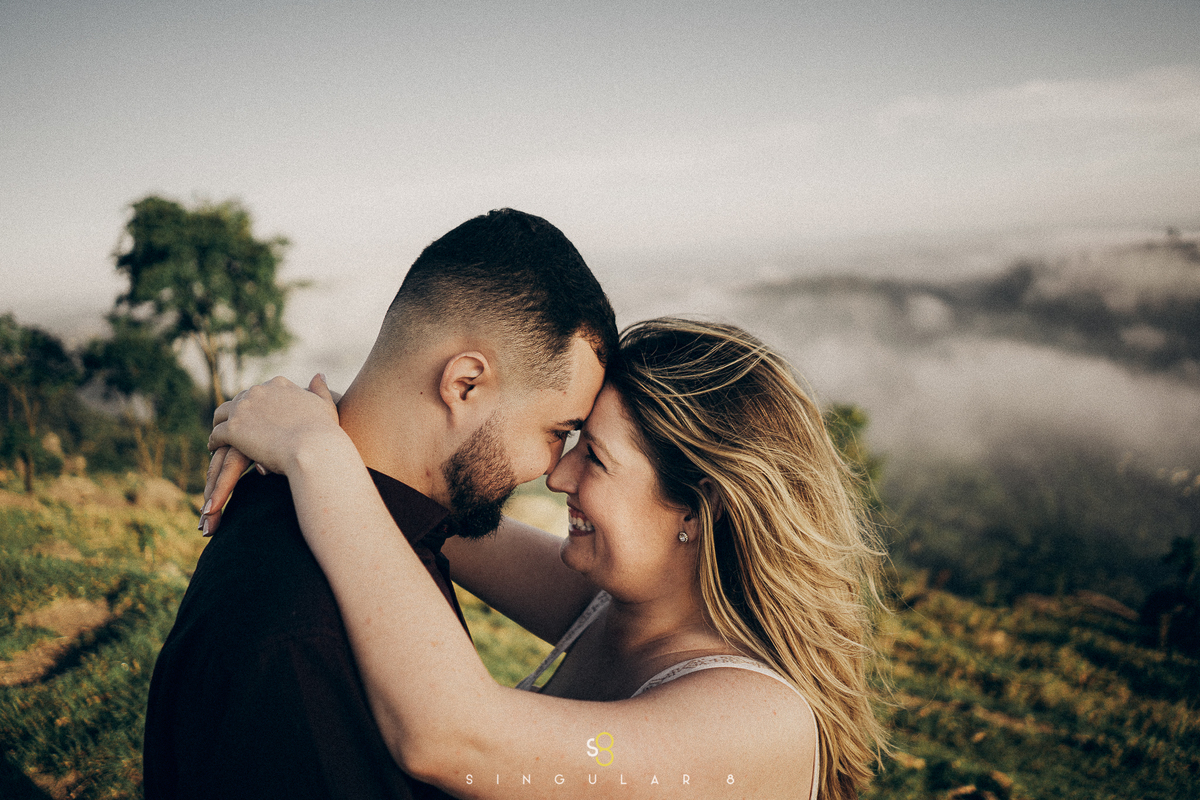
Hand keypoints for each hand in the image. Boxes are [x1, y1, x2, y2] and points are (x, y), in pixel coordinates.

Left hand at [200, 374, 341, 535]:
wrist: (314, 449)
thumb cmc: (324, 432)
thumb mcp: (325, 405)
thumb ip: (320, 389)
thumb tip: (318, 375)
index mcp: (279, 385)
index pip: (258, 392)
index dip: (255, 406)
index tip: (254, 419)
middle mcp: (258, 391)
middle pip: (238, 401)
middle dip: (235, 415)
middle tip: (235, 430)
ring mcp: (244, 409)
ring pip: (222, 414)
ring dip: (219, 425)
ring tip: (220, 439)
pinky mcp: (233, 429)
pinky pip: (216, 434)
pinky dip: (214, 442)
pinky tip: (215, 450)